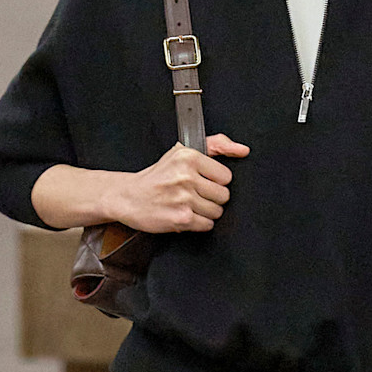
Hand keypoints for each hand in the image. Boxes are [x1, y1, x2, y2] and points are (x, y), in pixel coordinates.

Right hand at [113, 134, 247, 233]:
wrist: (129, 197)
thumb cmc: (157, 176)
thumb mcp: (182, 152)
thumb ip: (215, 146)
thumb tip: (242, 150)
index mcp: (189, 157)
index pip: (226, 176)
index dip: (215, 182)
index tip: (202, 182)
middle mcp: (186, 176)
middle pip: (224, 195)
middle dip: (212, 198)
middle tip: (195, 195)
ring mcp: (184, 199)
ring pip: (217, 212)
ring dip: (206, 212)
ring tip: (189, 206)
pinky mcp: (181, 219)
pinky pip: (207, 225)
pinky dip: (199, 224)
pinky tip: (186, 215)